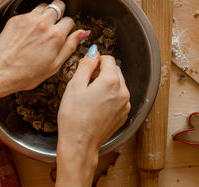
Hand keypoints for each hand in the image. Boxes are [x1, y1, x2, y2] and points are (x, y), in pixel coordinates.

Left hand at [0, 0, 89, 99]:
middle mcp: (44, 23)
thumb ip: (70, 46)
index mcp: (56, 35)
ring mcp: (29, 19)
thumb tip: (83, 34)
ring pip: (44, 6)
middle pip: (58, 6)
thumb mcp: (55, 64)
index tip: (63, 33)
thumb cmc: (27, 73)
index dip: (67, 28)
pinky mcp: (16, 19)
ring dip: (45, 14)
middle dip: (58, 14)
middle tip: (54, 25)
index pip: (69, 21)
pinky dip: (31, 19)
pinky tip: (27, 32)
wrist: (1, 71)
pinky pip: (28, 13)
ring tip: (40, 27)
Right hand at [56, 48, 129, 186]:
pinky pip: (118, 98)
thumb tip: (93, 52)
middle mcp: (123, 92)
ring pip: (118, 84)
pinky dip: (109, 97)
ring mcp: (124, 105)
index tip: (86, 67)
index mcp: (111, 81)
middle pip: (115, 71)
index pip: (108, 59)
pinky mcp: (122, 115)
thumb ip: (86, 65)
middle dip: (101, 72)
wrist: (79, 144)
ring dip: (106, 84)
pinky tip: (95, 106)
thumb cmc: (74, 117)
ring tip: (89, 96)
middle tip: (85, 83)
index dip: (95, 60)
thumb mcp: (75, 85)